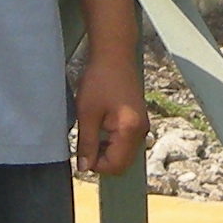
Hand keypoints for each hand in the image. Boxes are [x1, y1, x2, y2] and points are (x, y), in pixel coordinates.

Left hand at [73, 45, 148, 179]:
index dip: (96, 166)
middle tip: (84, 144)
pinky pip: (125, 142)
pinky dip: (111, 142)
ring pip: (124, 154)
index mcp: (130, 130)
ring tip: (90, 132)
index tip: (81, 153)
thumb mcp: (87, 113)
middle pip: (123, 163)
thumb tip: (84, 167)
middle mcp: (141, 131)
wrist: (115, 54)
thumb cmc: (100, 79)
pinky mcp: (137, 120)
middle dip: (102, 160)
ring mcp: (141, 126)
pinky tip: (98, 127)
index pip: (116, 166)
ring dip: (106, 151)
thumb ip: (87, 143)